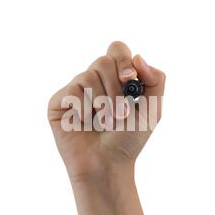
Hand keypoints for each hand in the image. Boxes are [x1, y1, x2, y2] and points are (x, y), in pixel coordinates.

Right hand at [47, 41, 165, 182]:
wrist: (107, 165)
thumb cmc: (128, 139)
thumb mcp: (152, 110)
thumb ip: (156, 80)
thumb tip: (138, 57)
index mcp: (115, 78)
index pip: (116, 50)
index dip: (123, 61)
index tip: (129, 81)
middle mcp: (94, 80)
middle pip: (103, 61)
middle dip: (116, 89)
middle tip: (121, 113)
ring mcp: (75, 90)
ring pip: (88, 76)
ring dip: (102, 102)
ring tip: (105, 123)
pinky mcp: (59, 102)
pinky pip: (71, 91)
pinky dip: (83, 109)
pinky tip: (84, 123)